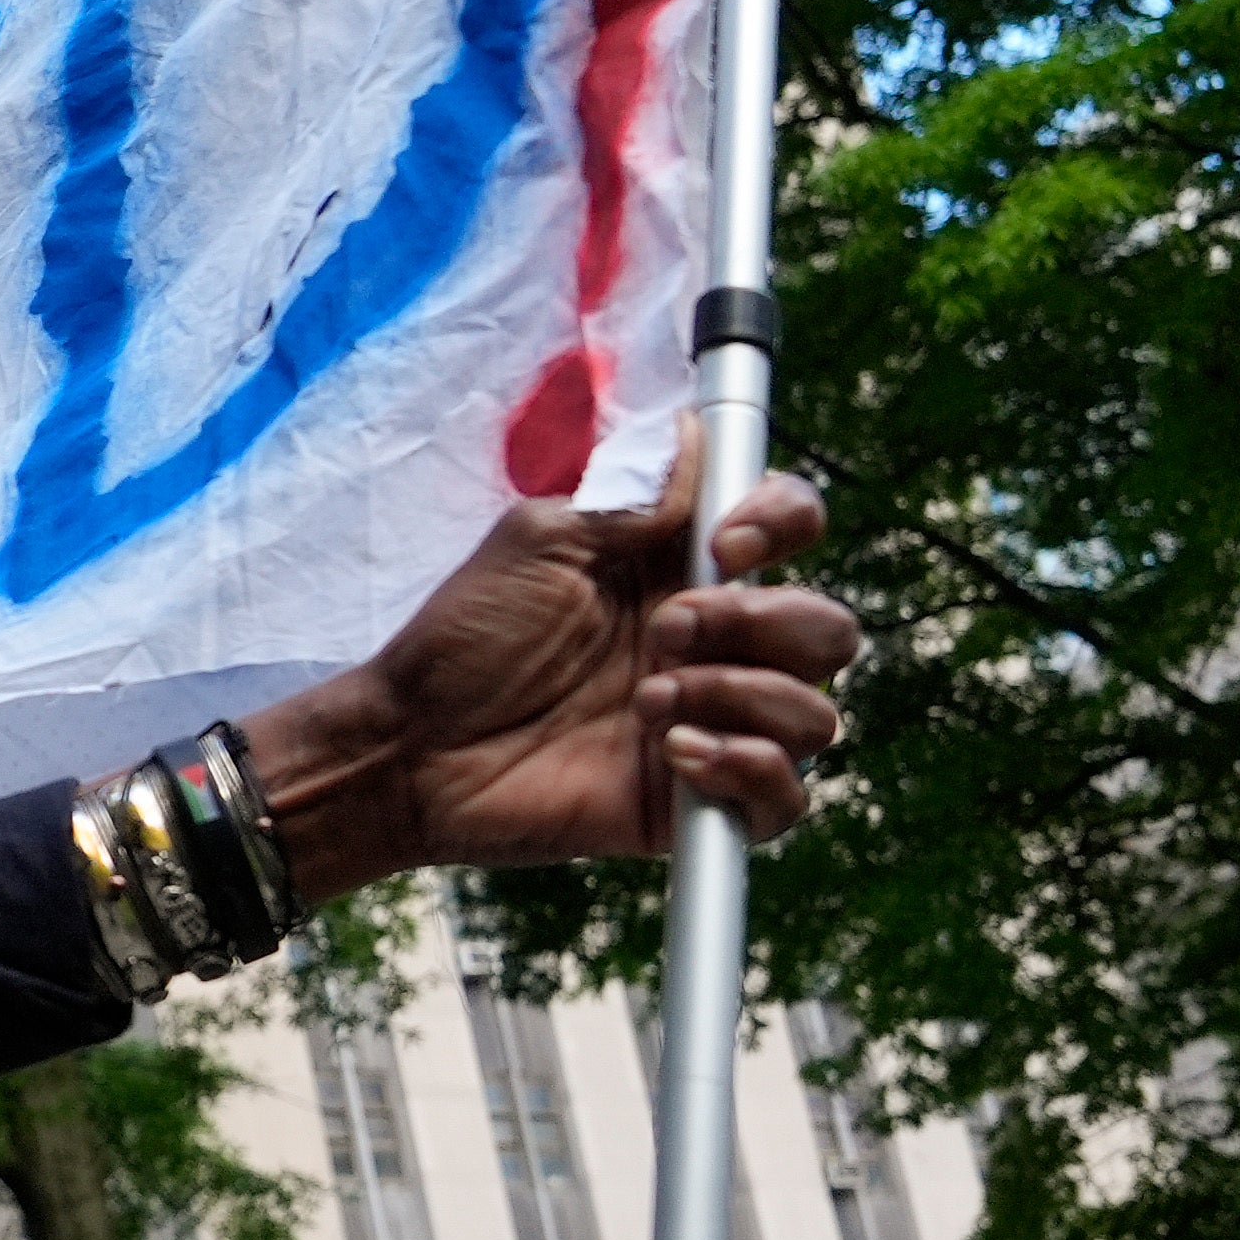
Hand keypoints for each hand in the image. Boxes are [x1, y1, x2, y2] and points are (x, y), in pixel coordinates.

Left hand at [250, 455, 858, 889]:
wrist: (411, 745)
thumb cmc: (463, 639)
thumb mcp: (540, 542)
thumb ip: (630, 498)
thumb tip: (696, 436)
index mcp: (683, 574)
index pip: (790, 533)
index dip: (785, 522)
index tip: (726, 541)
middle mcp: (715, 650)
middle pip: (828, 629)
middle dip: (764, 622)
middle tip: (666, 631)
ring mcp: (713, 726)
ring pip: (815, 713)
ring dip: (742, 695)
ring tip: (645, 698)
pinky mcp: (695, 803)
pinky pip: (787, 798)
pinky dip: (750, 769)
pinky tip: (675, 750)